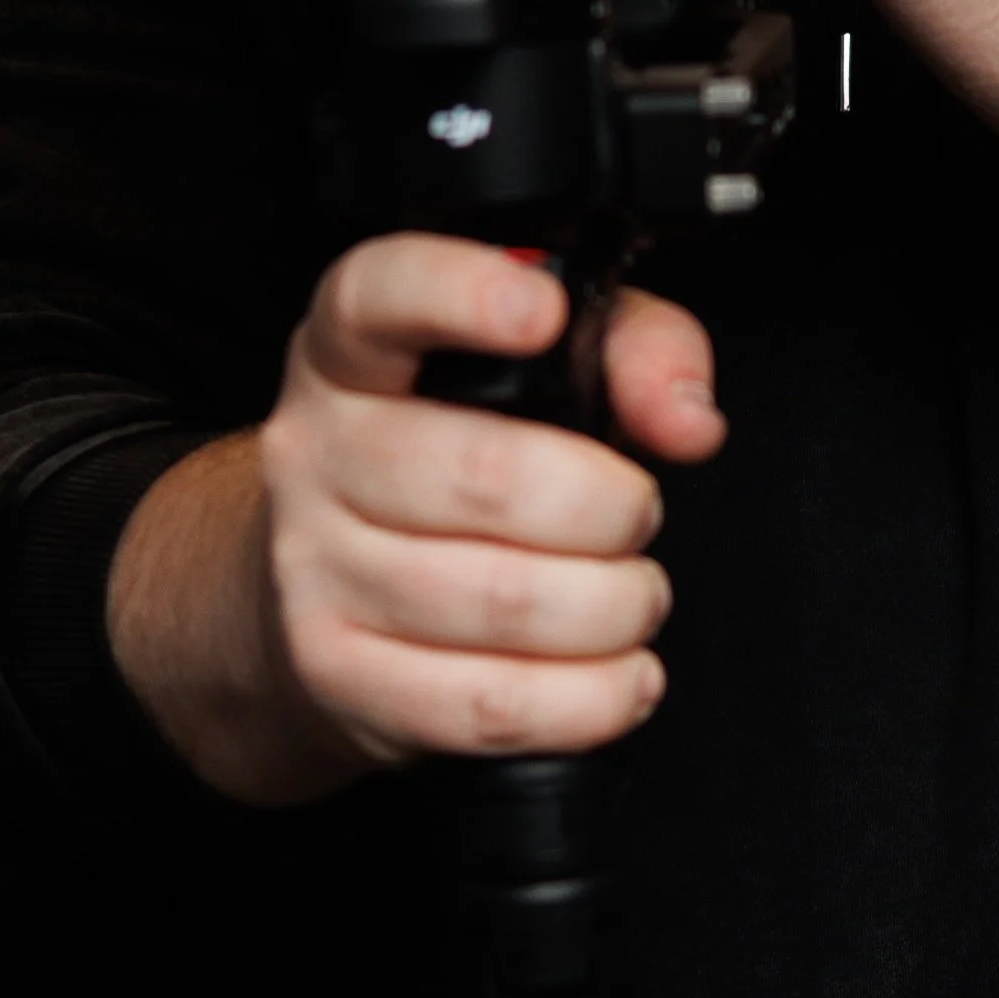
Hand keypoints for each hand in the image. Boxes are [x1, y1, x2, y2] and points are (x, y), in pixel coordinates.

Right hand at [108, 234, 723, 801]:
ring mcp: (314, 567)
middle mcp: (316, 447)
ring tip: (633, 594)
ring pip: (500, 600)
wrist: (312, 583)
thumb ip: (634, 352)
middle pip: (484, 476)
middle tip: (638, 512)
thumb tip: (686, 418)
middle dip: (609, 506)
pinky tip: (619, 674)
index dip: (462, 293)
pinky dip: (586, 700)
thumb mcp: (541, 362)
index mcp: (353, 346)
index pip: (380, 294)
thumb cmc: (451, 453)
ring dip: (612, 607)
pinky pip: (485, 704)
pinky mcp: (337, 674)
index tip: (540, 310)